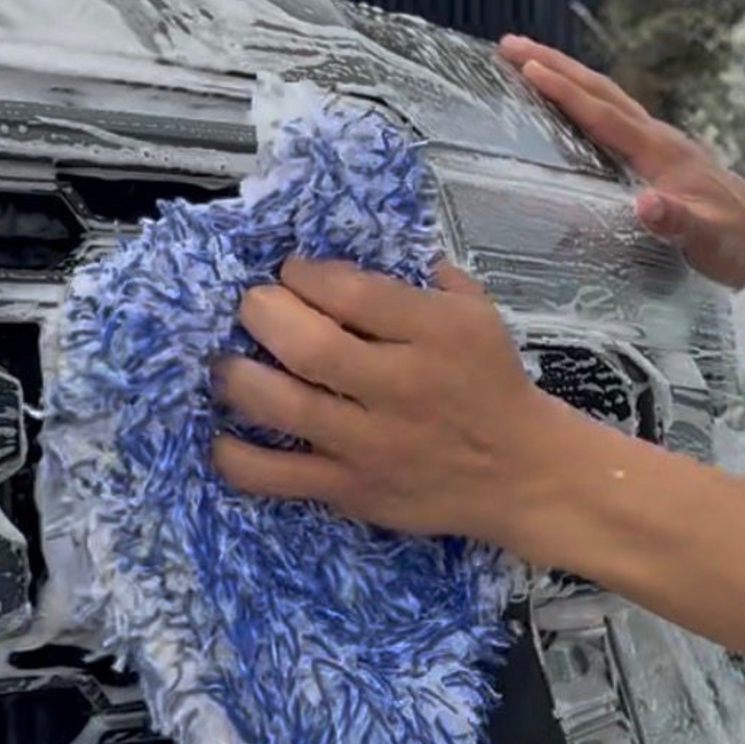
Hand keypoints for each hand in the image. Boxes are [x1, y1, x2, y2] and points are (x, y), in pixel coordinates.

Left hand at [211, 259, 577, 548]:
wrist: (522, 473)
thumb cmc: (492, 385)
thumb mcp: (478, 315)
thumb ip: (423, 278)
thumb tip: (355, 252)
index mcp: (436, 336)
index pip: (350, 292)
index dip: (302, 273)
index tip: (292, 273)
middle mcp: (401, 389)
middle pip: (308, 346)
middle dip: (261, 313)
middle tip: (253, 309)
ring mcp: (371, 445)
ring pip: (282, 407)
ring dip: (237, 377)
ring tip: (227, 363)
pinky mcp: (353, 491)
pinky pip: (277, 477)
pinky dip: (236, 457)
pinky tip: (223, 436)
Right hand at [499, 35, 744, 289]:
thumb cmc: (736, 242)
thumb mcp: (708, 240)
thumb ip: (677, 223)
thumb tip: (643, 205)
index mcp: (659, 153)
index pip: (603, 115)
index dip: (565, 92)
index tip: (526, 68)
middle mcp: (657, 138)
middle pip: (599, 91)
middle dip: (553, 65)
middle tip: (508, 43)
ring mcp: (659, 142)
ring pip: (605, 97)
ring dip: (565, 75)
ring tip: (526, 59)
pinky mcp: (660, 152)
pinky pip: (612, 114)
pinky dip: (584, 98)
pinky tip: (569, 101)